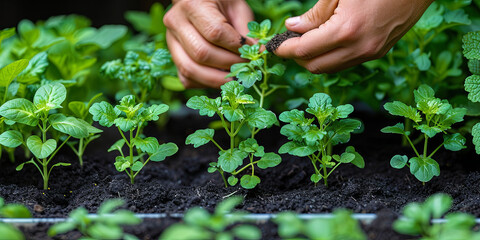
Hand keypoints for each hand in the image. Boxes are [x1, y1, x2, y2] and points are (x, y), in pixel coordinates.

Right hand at [164, 0, 253, 87]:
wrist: (199, 1)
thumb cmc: (221, 2)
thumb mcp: (237, 8)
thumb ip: (247, 31)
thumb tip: (259, 54)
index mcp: (193, 5)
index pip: (215, 33)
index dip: (236, 47)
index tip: (251, 51)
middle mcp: (176, 22)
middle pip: (202, 54)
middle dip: (228, 65)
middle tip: (246, 66)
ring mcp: (171, 40)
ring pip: (190, 70)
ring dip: (216, 79)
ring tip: (235, 77)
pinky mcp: (173, 55)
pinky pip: (186, 78)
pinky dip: (205, 84)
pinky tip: (220, 78)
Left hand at [273, 0, 433, 73]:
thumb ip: (315, 13)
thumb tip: (293, 27)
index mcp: (346, 31)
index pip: (303, 51)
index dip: (284, 49)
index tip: (274, 46)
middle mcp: (359, 48)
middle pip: (314, 66)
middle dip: (297, 57)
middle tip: (289, 42)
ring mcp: (371, 53)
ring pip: (331, 68)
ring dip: (314, 59)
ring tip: (306, 42)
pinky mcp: (379, 52)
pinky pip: (347, 63)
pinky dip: (332, 57)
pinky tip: (327, 42)